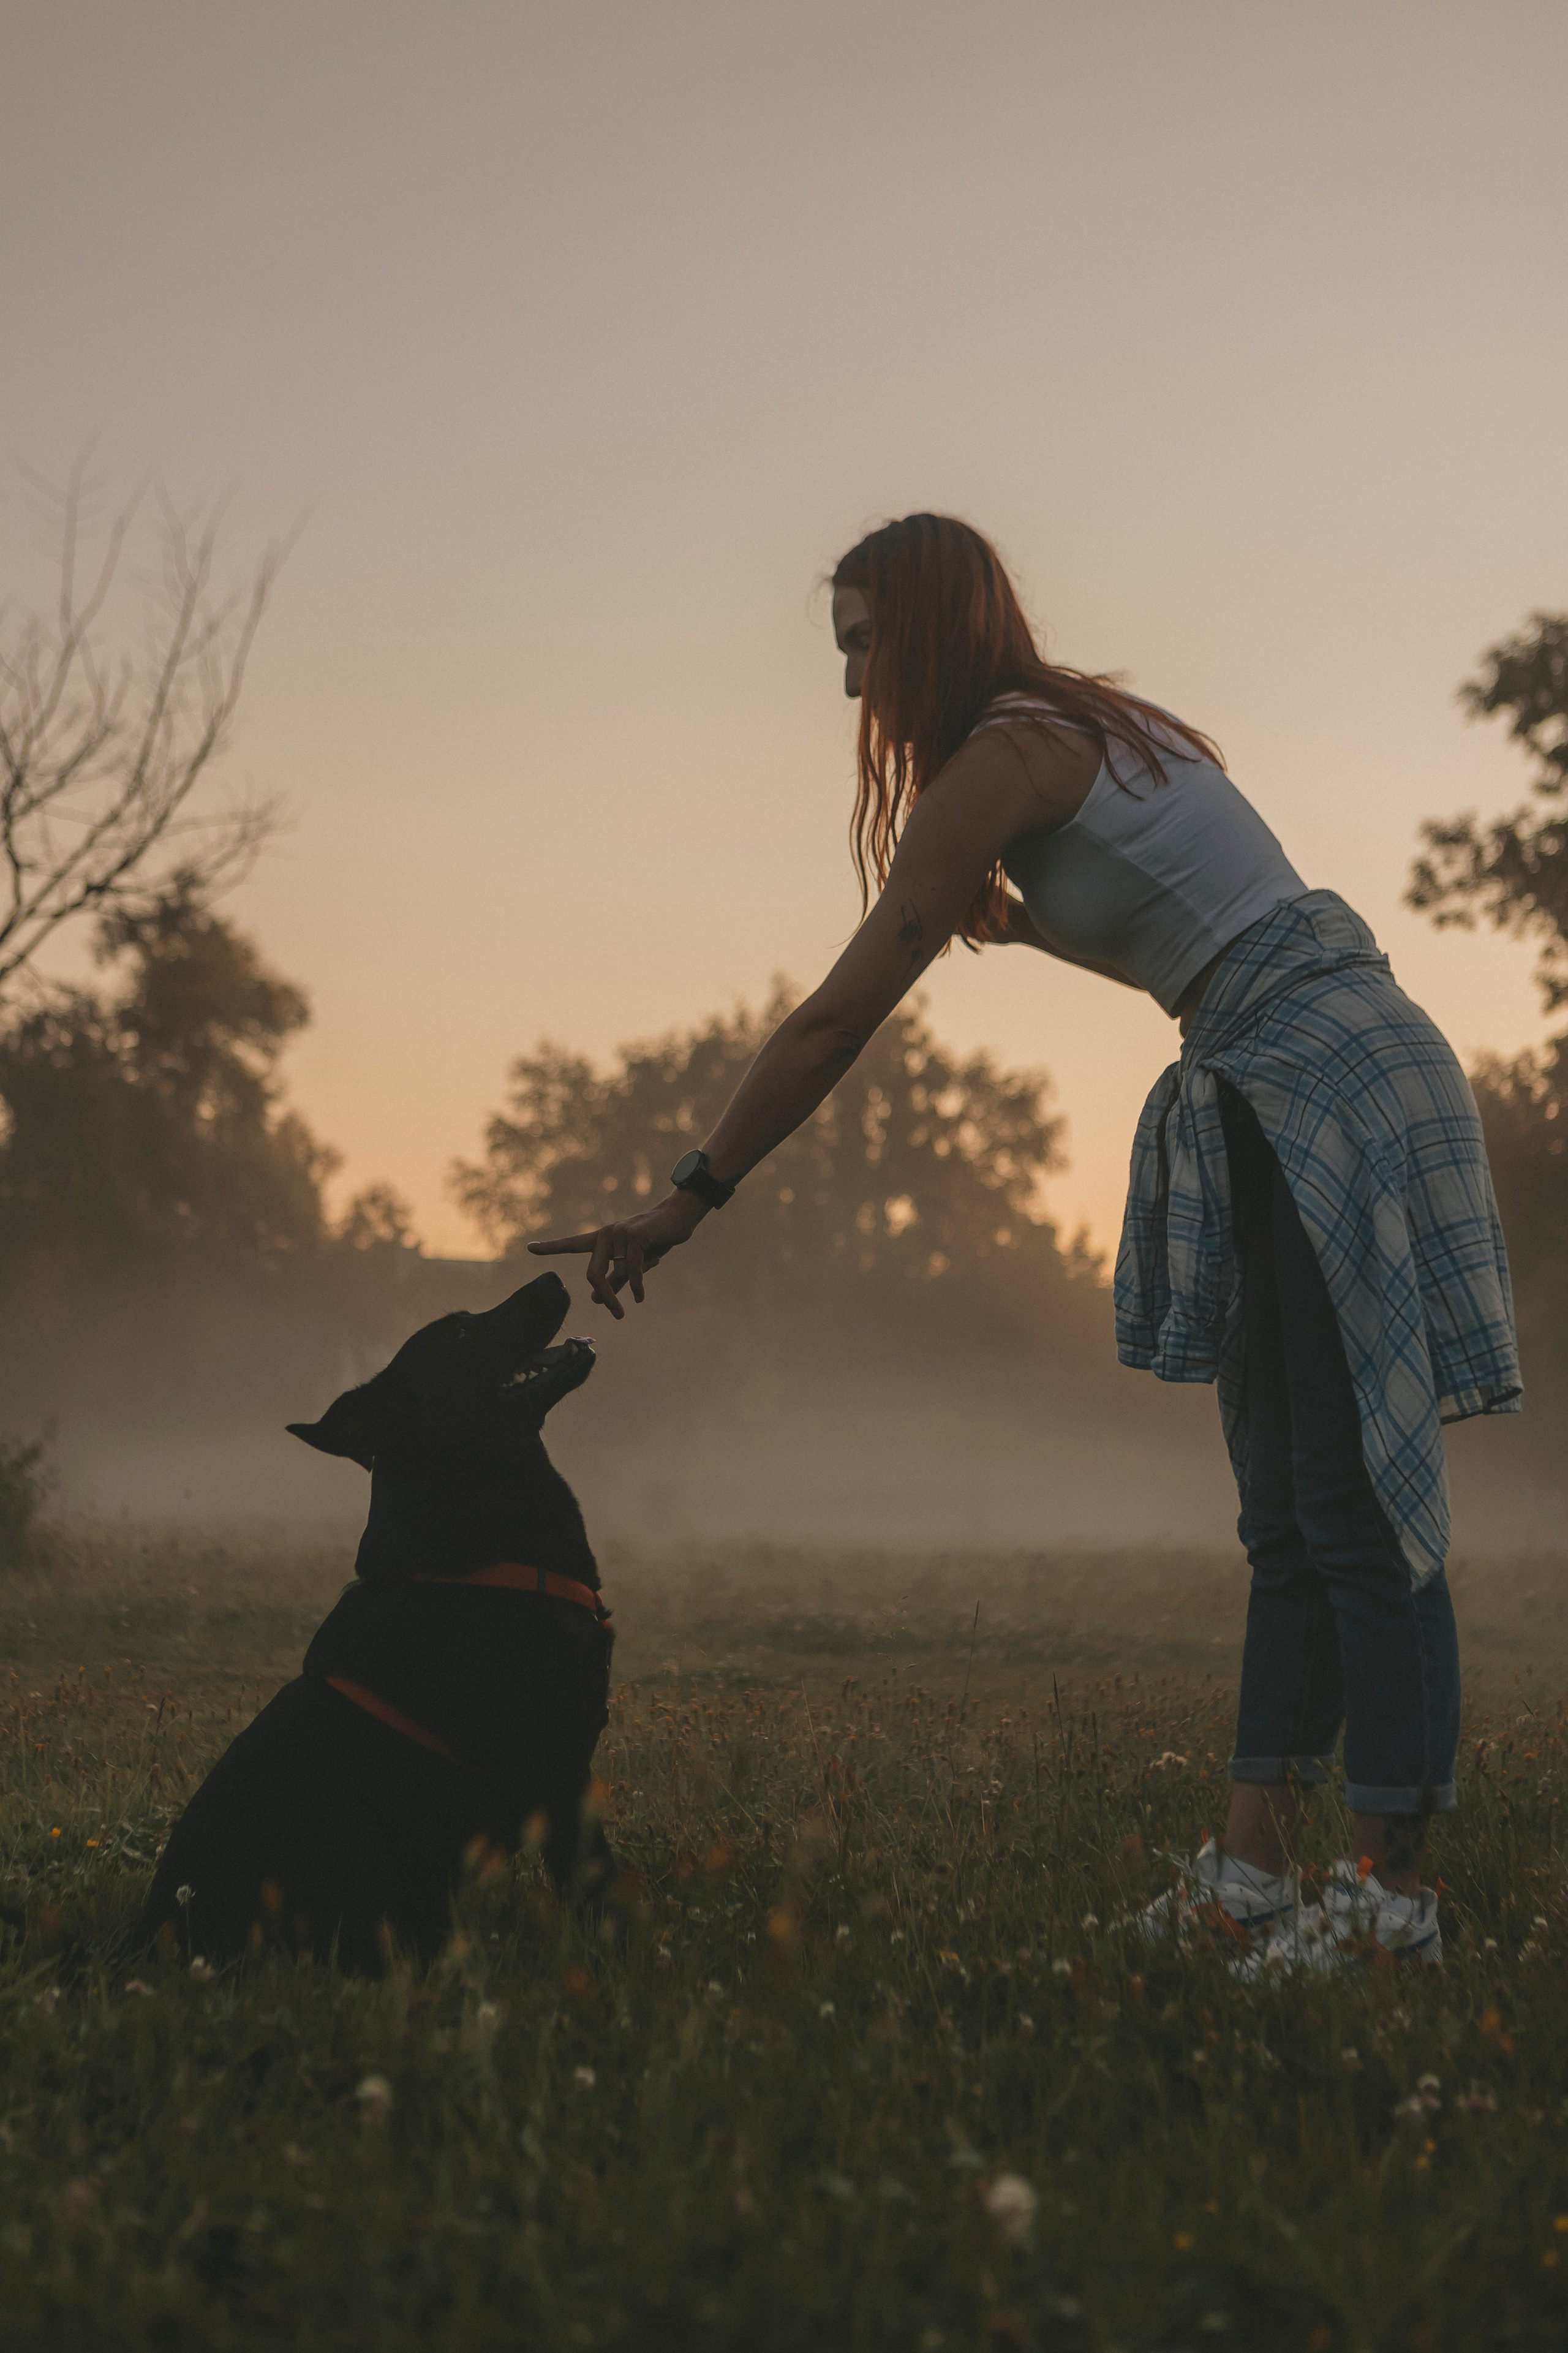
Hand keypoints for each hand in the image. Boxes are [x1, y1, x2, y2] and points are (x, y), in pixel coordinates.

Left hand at [527, 1188, 706, 1318]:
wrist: (678, 1218)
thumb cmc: (655, 1239)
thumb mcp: (633, 1262)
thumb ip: (615, 1278)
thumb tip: (596, 1299)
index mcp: (602, 1239)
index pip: (572, 1244)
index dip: (550, 1247)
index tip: (530, 1248)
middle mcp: (606, 1235)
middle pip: (593, 1273)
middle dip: (604, 1294)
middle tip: (615, 1314)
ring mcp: (619, 1234)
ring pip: (618, 1273)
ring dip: (628, 1289)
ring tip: (637, 1298)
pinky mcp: (635, 1237)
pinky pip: (632, 1270)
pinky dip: (636, 1285)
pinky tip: (639, 1296)